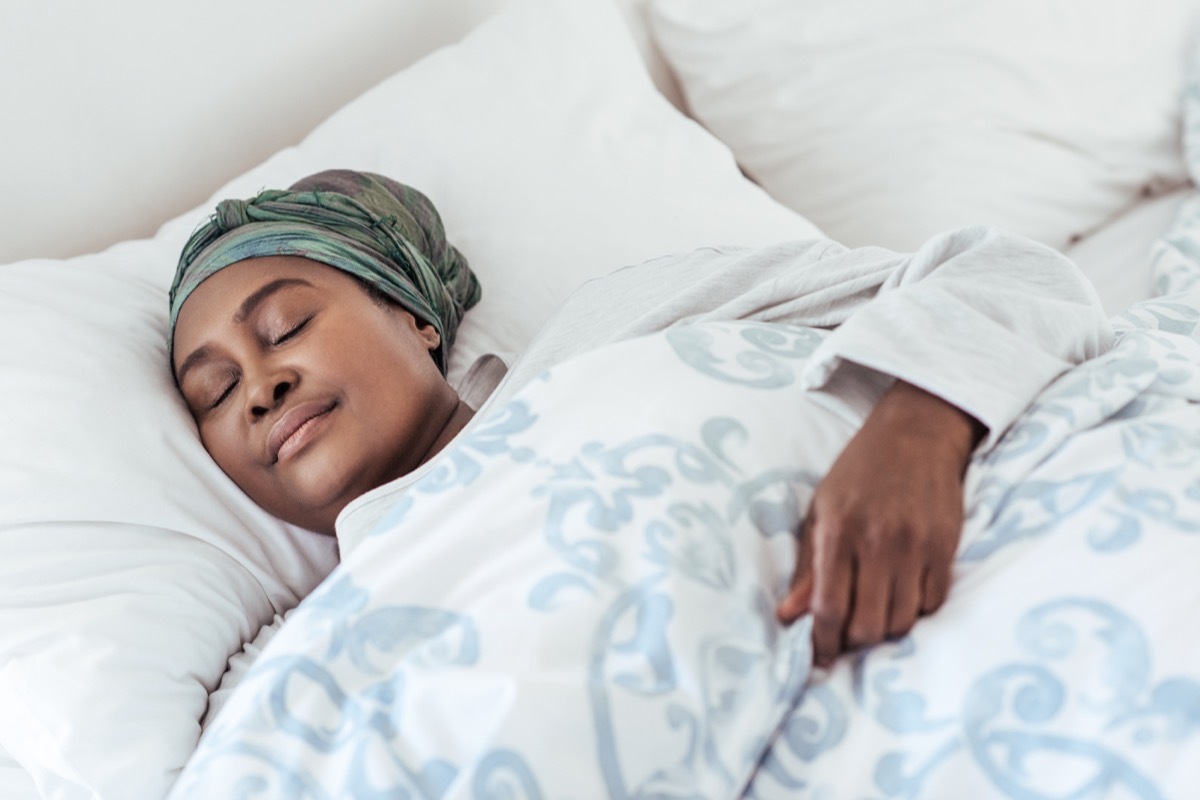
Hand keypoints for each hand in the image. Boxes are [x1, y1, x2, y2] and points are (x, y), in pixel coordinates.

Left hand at [777, 380, 984, 666]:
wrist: (916, 434)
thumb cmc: (859, 472)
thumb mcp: (821, 509)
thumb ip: (808, 567)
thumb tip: (788, 616)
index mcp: (839, 531)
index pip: (829, 607)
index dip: (822, 642)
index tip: (817, 656)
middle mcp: (879, 542)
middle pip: (869, 625)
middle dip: (854, 641)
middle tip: (846, 634)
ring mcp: (916, 546)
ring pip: (903, 620)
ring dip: (885, 629)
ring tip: (873, 614)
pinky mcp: (946, 547)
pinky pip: (933, 603)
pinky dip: (916, 610)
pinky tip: (901, 595)